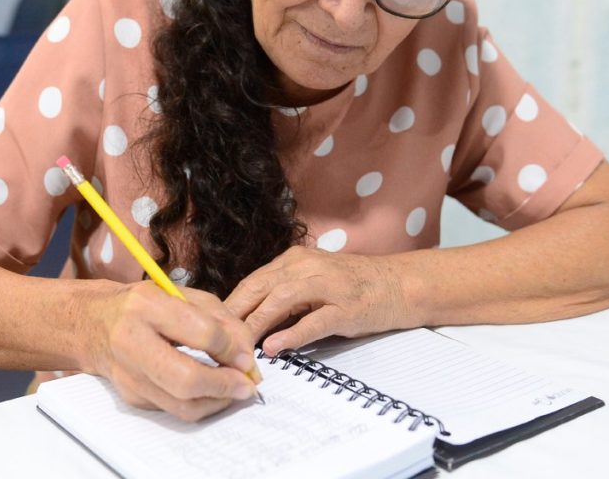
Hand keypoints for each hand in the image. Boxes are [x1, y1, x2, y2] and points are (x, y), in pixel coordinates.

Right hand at [84, 280, 260, 420]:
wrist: (93, 324)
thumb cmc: (144, 306)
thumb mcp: (182, 295)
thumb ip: (220, 319)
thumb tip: (246, 353)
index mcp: (147, 305)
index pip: (200, 332)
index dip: (230, 349)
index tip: (246, 357)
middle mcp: (131, 341)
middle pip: (186, 379)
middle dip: (224, 386)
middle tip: (246, 385)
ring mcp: (127, 375)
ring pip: (181, 405)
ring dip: (217, 402)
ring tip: (234, 390)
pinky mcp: (130, 397)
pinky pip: (173, 410)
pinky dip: (200, 404)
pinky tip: (211, 391)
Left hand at [224, 246, 410, 355]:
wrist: (398, 284)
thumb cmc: (352, 286)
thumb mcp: (312, 280)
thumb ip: (282, 294)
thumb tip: (246, 319)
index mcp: (295, 260)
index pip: (253, 281)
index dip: (230, 304)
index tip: (211, 325)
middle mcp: (307, 266)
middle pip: (260, 287)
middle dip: (235, 313)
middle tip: (214, 338)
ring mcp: (327, 285)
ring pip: (281, 300)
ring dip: (256, 322)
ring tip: (238, 344)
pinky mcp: (345, 308)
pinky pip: (313, 321)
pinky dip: (291, 334)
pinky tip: (274, 348)